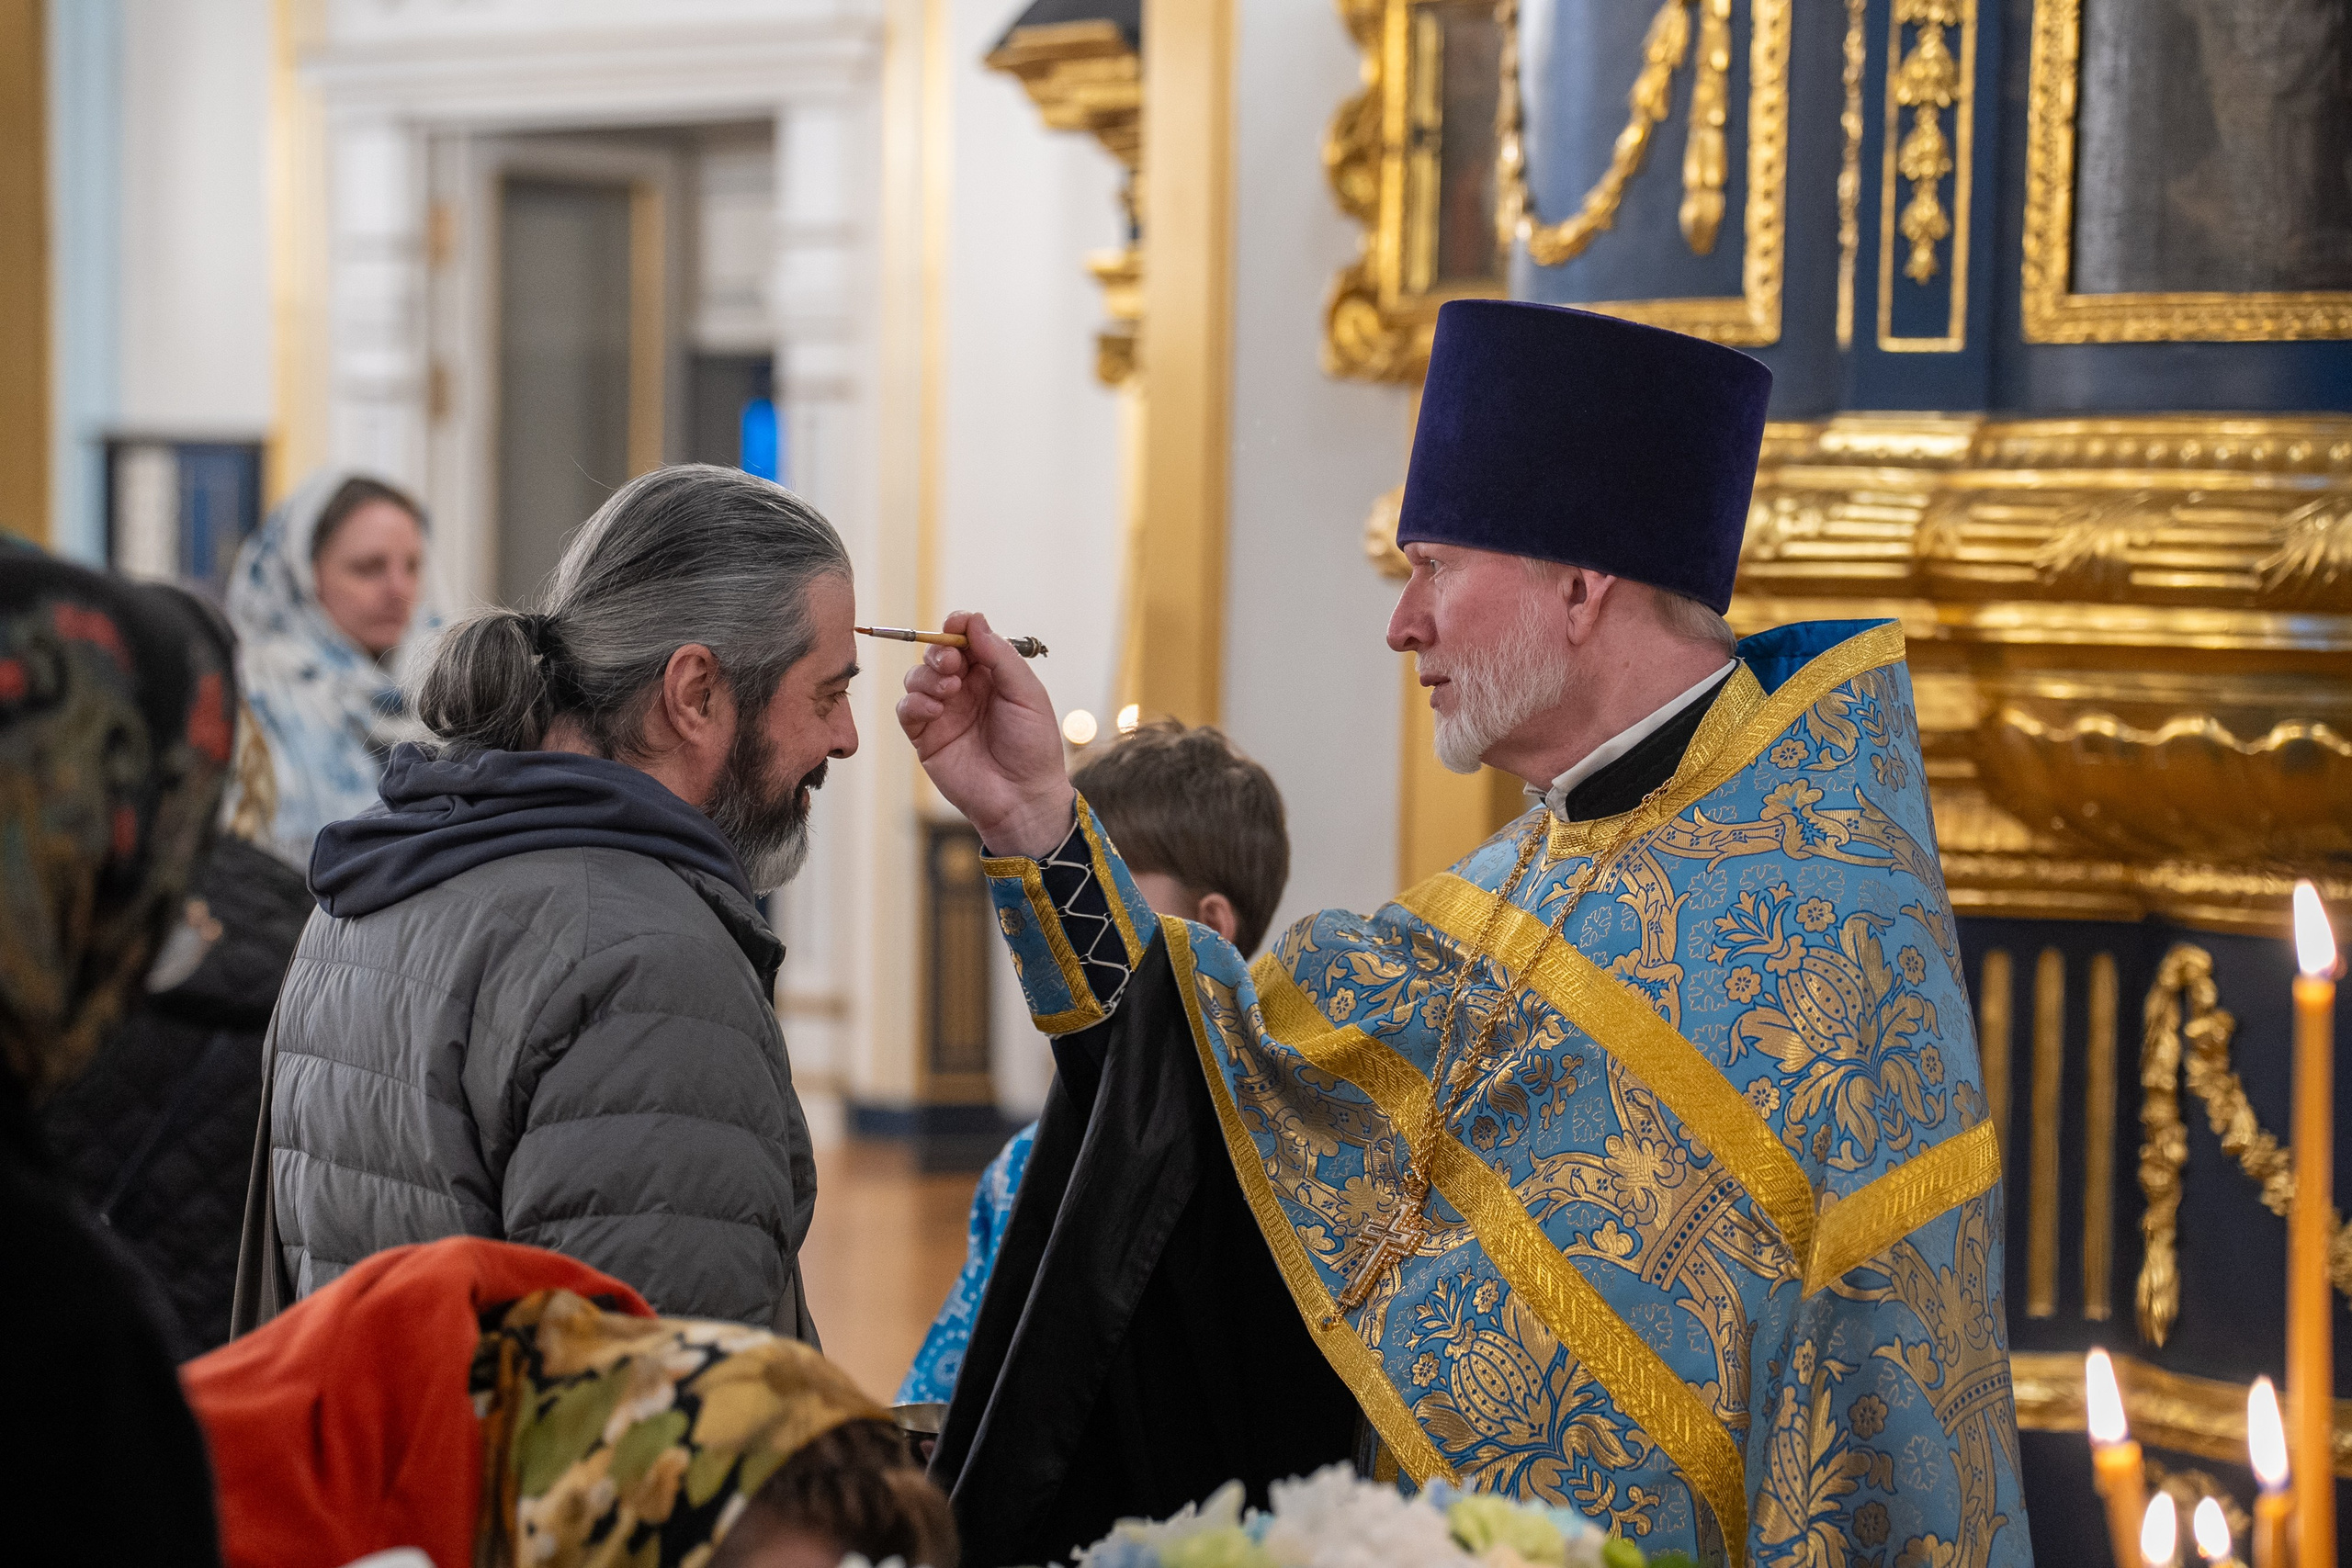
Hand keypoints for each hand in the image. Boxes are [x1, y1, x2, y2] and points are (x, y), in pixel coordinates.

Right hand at [896, 610, 1074, 856]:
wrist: (1022, 798)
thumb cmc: (1033, 747)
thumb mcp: (1026, 695)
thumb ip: (1000, 657)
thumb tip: (974, 621)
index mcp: (992, 675)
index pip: (967, 639)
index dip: (959, 626)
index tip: (957, 622)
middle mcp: (965, 690)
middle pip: (937, 653)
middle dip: (939, 651)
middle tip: (951, 663)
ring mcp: (944, 712)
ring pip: (917, 677)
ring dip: (927, 676)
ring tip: (949, 691)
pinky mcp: (926, 737)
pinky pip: (907, 709)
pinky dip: (915, 702)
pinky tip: (935, 709)